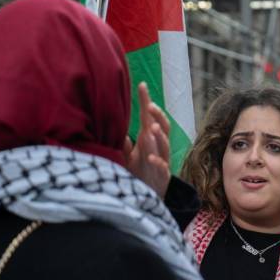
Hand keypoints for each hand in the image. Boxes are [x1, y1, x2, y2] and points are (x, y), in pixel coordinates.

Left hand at [124, 82, 170, 197]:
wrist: (150, 195)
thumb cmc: (140, 172)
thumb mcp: (127, 156)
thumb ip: (122, 144)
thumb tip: (115, 130)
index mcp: (149, 139)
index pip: (149, 116)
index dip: (147, 101)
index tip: (141, 84)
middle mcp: (157, 147)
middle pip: (163, 127)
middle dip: (158, 116)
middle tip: (150, 106)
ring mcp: (161, 160)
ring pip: (165, 144)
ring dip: (160, 136)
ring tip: (152, 128)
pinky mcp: (162, 175)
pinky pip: (162, 166)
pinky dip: (157, 161)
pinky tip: (150, 156)